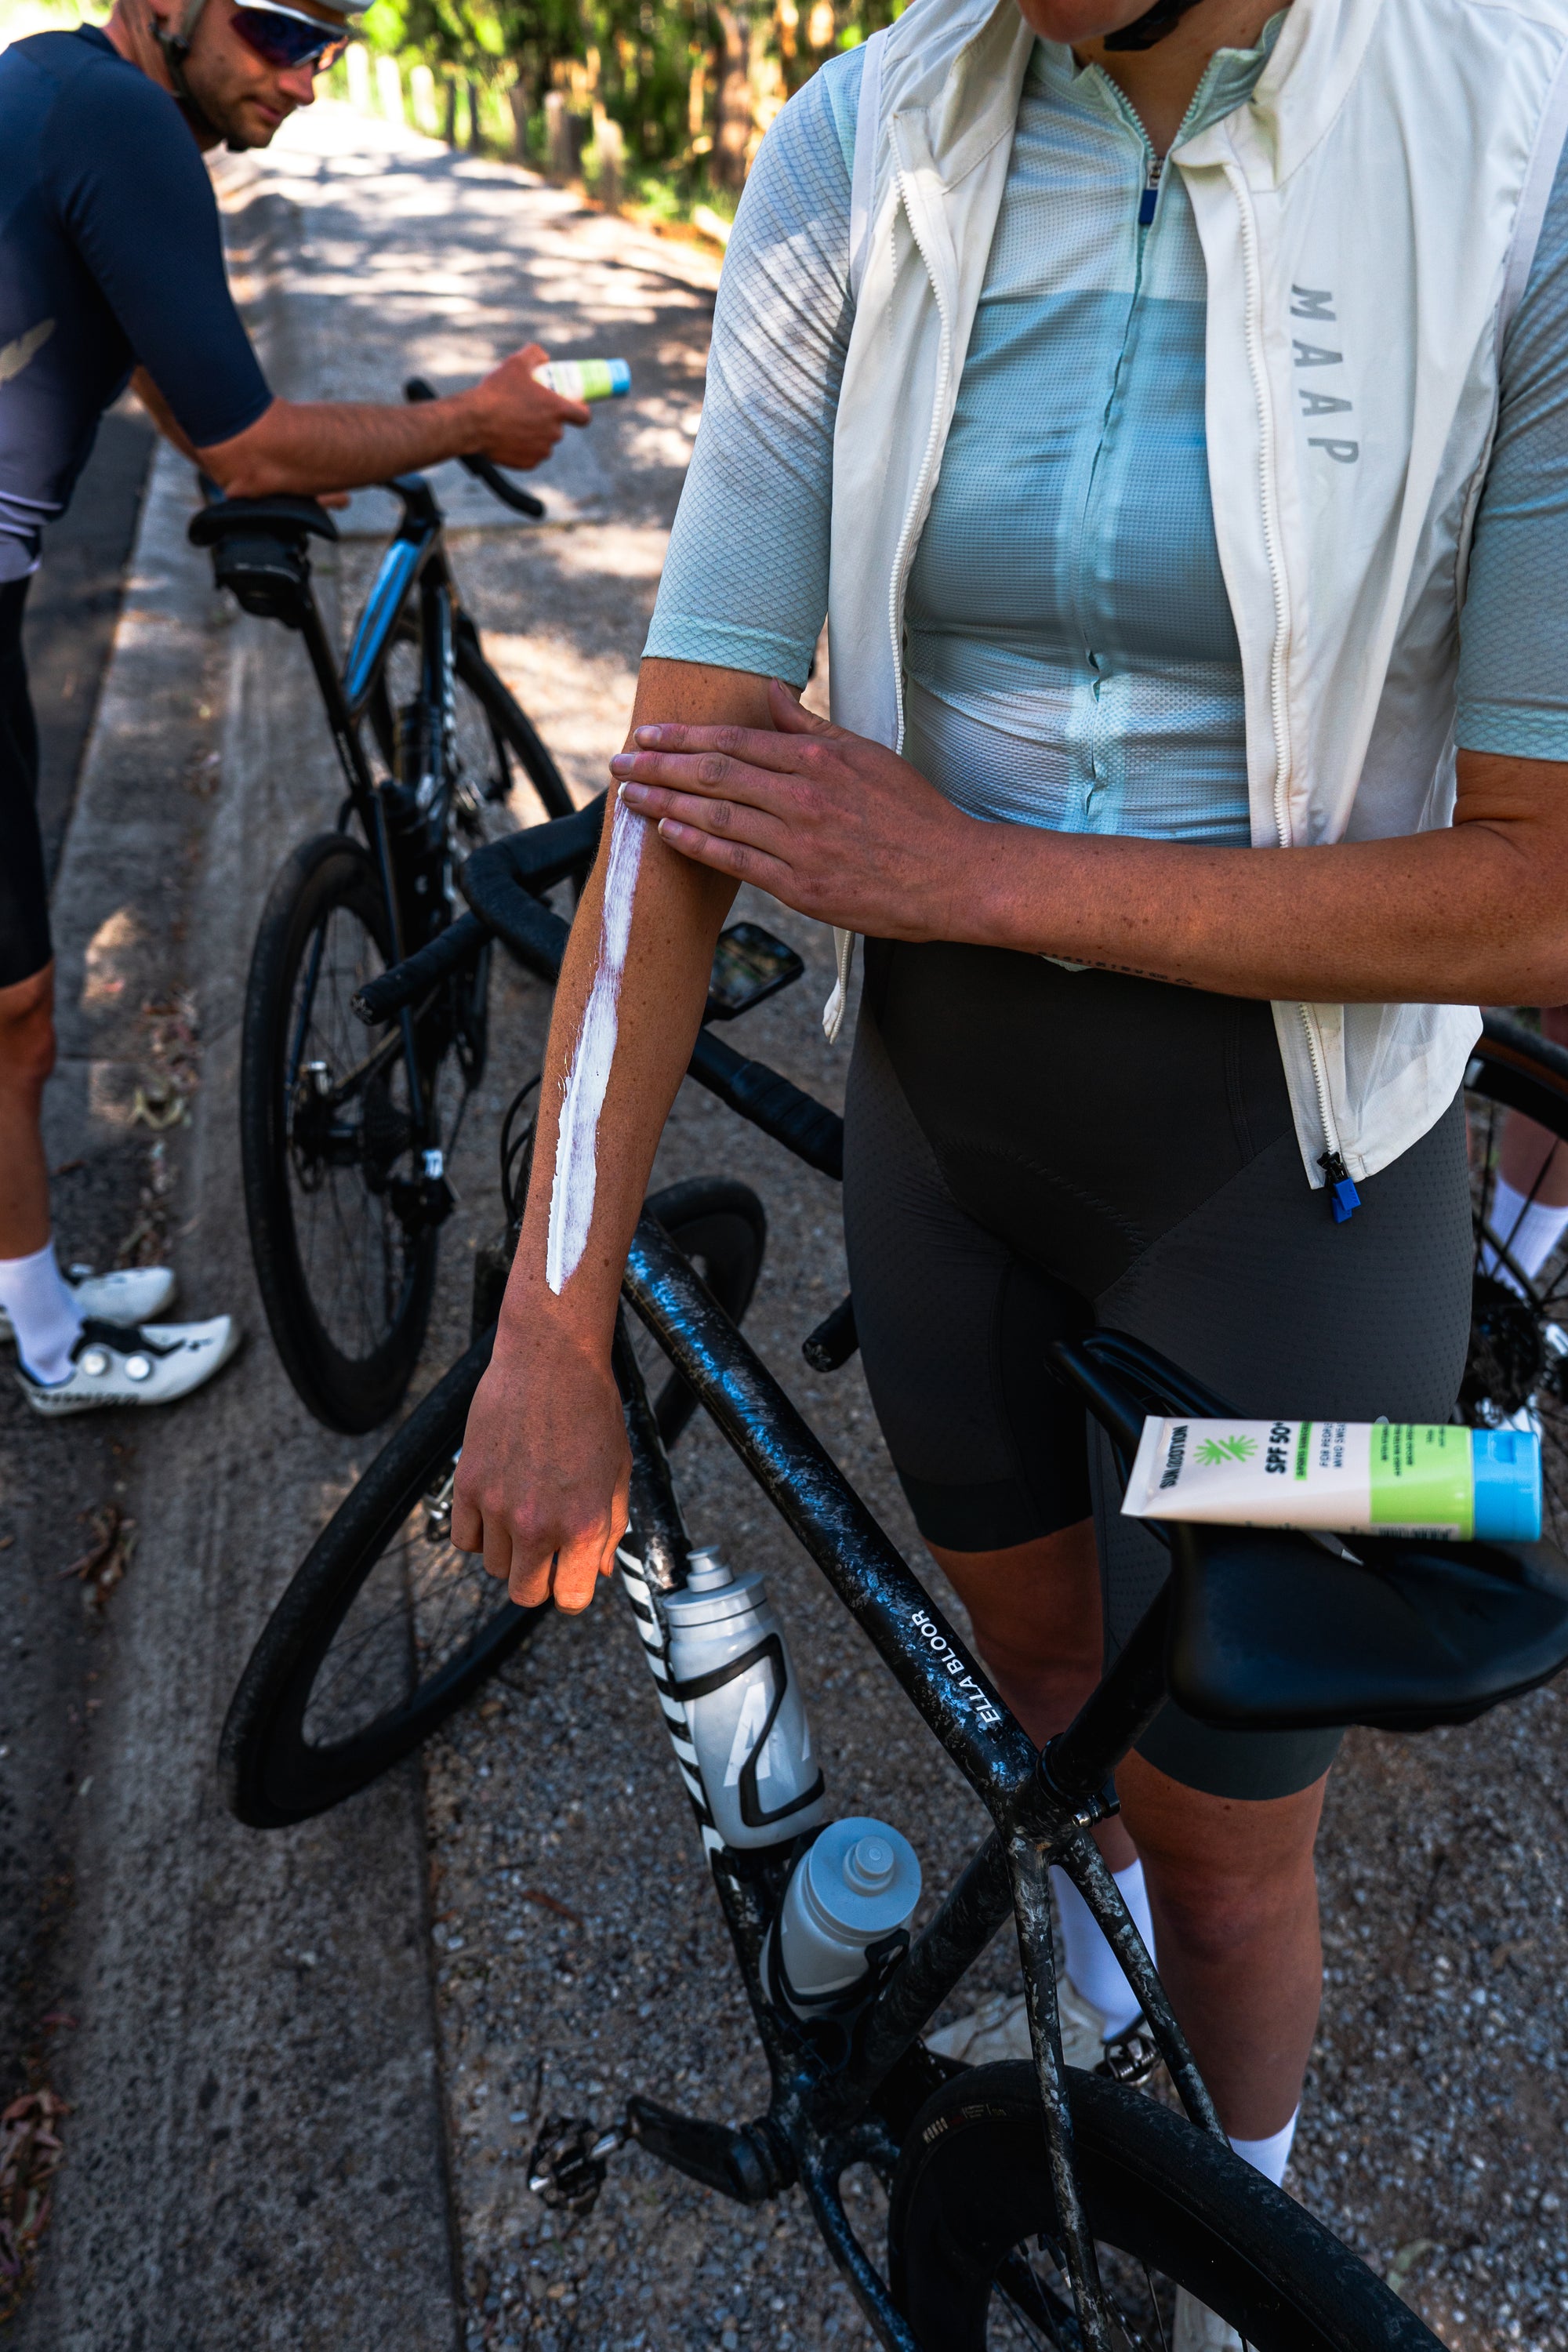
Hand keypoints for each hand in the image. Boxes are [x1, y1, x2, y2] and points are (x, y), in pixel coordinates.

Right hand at [451, 1318, 628, 1612]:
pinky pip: (463, 1538)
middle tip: (545, 1552)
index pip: (569, 1599)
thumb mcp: (618, 1473)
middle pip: (524, 1592)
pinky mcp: (468, 1484)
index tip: (567, 1579)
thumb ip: (609, 1528)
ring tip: (524, 1513)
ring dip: (509, 1551)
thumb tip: (597, 1572)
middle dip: (537, 1579)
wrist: (551, 1360)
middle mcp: (538, 1524)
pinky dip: (478, 1532)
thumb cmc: (592, 1410)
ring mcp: (498, 1507)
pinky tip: (496, 1508)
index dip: (570, 1593)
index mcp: (583, 1525)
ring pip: (494, 1566)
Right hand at [460, 343, 591, 471]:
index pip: (584, 416)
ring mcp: (542, 450)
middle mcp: (554, 433)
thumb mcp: (516, 363)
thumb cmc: (496, 392)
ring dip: (537, 436)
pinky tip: (510, 438)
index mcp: (558, 409)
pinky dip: (525, 449)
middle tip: (532, 411)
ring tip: (517, 424)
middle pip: (559, 429)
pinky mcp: (529, 463)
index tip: (573, 407)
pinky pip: (532, 455)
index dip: (580, 412)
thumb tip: (544, 357)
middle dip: (549, 421)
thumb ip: (534, 354)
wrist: (474, 422)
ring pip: (545, 443)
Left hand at [609, 677, 984, 937]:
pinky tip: (667, 834)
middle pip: (713, 774)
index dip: (682, 738)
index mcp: (817, 760)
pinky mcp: (801, 886)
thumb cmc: (914, 814)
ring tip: (629, 797)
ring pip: (716, 816)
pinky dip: (696, 845)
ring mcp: (799, 843)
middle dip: (658, 767)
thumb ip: (810, 725)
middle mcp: (802, 797)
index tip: (647, 736)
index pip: (733, 742)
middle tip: (617, 763)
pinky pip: (736, 862)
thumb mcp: (866, 754)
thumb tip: (770, 690)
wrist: (953, 875)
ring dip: (664, 804)